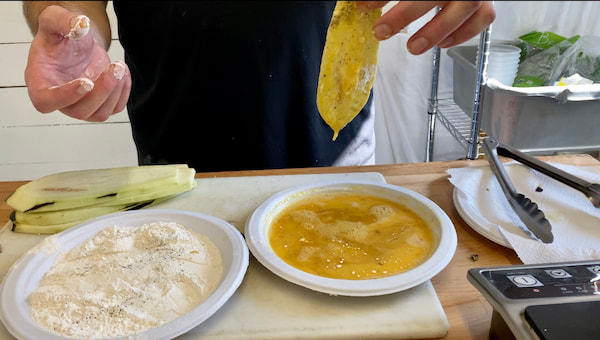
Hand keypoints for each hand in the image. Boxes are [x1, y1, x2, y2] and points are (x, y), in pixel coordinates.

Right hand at [24, 5, 130, 121]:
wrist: (77, 44)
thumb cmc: (61, 38)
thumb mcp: (54, 20)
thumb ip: (61, 20)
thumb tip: (80, 24)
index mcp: (40, 83)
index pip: (45, 102)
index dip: (66, 96)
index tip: (86, 82)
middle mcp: (60, 100)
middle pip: (79, 111)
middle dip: (102, 91)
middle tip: (115, 67)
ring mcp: (81, 105)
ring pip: (100, 114)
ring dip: (115, 91)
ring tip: (119, 66)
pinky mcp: (100, 105)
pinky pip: (115, 108)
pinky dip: (124, 91)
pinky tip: (122, 73)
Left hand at [358, 1, 495, 54]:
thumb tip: (363, 3)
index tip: (366, 6)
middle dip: (405, 14)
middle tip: (381, 31)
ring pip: (467, 7)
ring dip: (438, 29)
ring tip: (413, 47)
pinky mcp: (485, 1)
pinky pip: (483, 17)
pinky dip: (464, 33)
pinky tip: (442, 43)